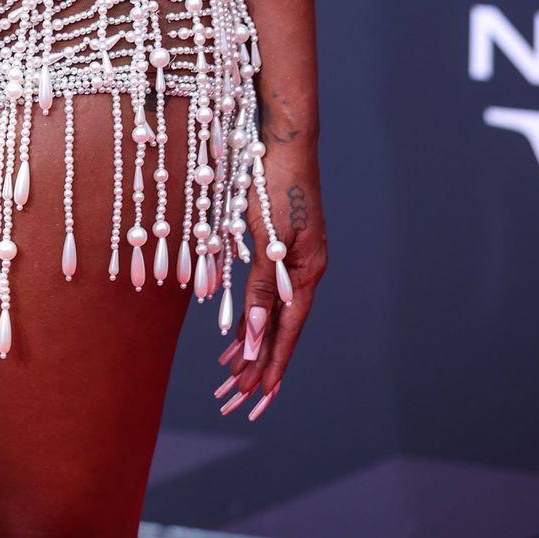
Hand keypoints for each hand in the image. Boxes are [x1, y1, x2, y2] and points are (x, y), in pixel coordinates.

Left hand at [215, 141, 326, 418]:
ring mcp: (293, 260)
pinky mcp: (279, 247)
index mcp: (307, 273)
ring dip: (253, 345)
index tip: (257, 397)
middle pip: (281, 331)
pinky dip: (251, 316)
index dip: (271, 366)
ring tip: (232, 374)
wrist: (282, 139)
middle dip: (259, 366)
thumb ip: (262, 289)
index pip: (288, 333)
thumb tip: (258, 339)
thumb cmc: (275, 183)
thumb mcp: (268, 239)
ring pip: (272, 316)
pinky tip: (238, 330)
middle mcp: (303, 272)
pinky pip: (265, 294)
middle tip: (234, 398)